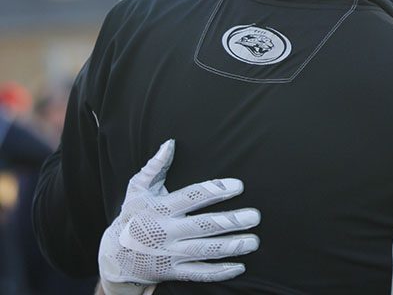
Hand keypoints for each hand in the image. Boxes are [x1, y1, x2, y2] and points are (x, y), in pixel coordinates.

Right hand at [98, 140, 260, 294]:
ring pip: (204, 251)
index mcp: (161, 208)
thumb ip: (155, 167)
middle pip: (203, 226)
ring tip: (253, 241)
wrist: (114, 256)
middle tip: (254, 216)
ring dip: (231, 247)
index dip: (216, 191)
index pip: (192, 197)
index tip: (239, 186)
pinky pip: (199, 273)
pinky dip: (219, 272)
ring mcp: (170, 253)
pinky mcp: (173, 271)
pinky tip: (240, 266)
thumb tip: (170, 143)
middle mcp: (167, 231)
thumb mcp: (137, 189)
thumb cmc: (132, 216)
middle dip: (231, 221)